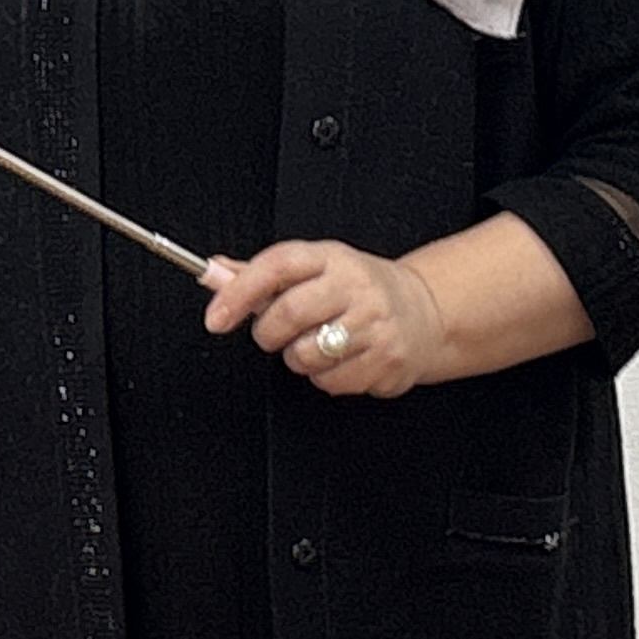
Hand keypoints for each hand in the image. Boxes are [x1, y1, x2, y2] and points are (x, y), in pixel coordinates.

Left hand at [201, 238, 451, 397]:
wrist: (425, 311)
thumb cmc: (358, 290)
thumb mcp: (314, 268)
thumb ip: (260, 274)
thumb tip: (212, 272)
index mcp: (332, 257)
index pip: (277, 265)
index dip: (239, 292)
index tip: (216, 317)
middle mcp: (356, 286)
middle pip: (289, 314)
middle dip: (267, 334)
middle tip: (273, 335)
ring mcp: (375, 323)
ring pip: (306, 355)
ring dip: (297, 358)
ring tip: (315, 344)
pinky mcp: (387, 359)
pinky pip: (330, 381)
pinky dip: (324, 378)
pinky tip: (340, 360)